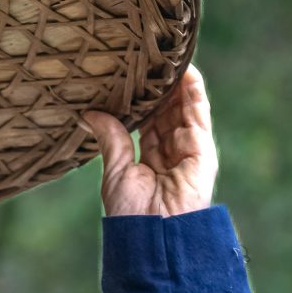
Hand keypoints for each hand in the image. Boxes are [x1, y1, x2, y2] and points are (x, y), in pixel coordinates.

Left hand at [81, 64, 216, 216]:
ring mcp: (189, 151)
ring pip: (183, 108)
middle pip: (167, 112)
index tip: (132, 77)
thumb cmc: (132, 214)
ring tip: (165, 54)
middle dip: (159, 87)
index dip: (142, 100)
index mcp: (150, 160)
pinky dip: (193, 91)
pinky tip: (185, 69)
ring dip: (175, 82)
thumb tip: (89, 113)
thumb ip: (110, 139)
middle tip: (147, 57)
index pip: (148, 122)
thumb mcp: (115, 171)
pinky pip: (198, 115)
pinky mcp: (202, 150)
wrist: (154, 237)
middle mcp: (172, 154)